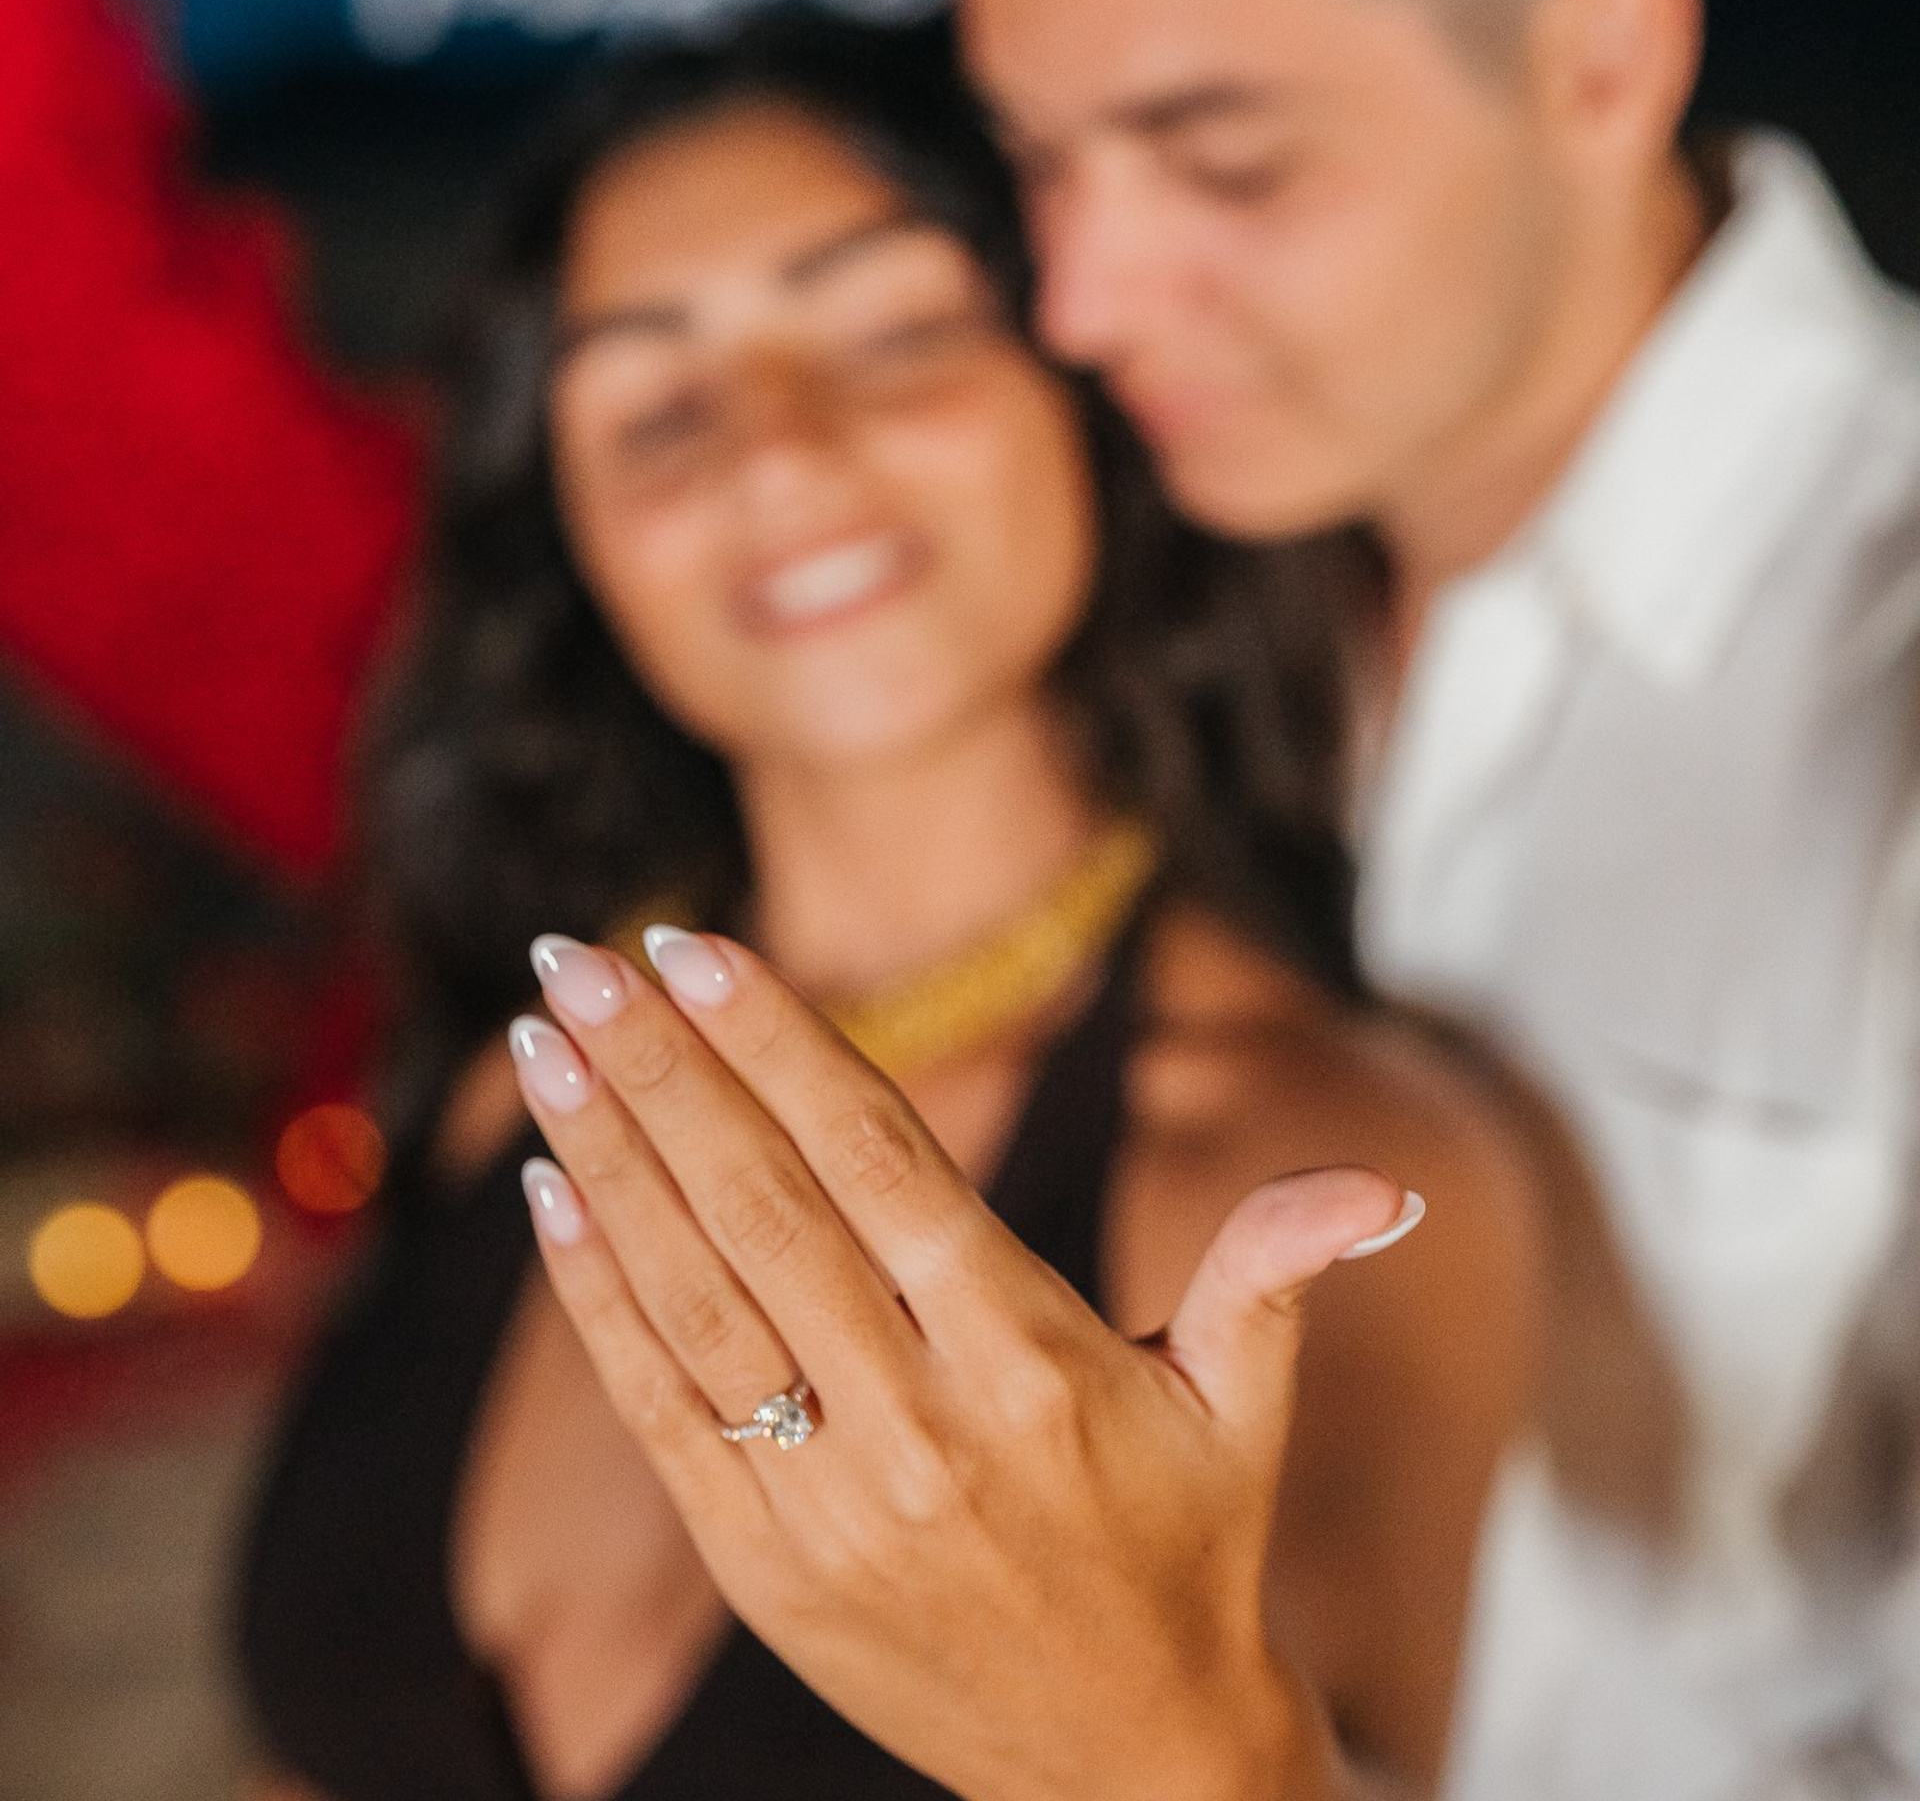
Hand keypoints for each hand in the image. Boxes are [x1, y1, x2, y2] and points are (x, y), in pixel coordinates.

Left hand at [509, 929, 1420, 1800]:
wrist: (1124, 1770)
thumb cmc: (1189, 1556)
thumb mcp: (1246, 1407)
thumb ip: (1278, 1269)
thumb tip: (1381, 1190)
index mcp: (1032, 1356)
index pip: (877, 1154)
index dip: (778, 1040)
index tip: (694, 945)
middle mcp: (918, 1419)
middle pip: (763, 1202)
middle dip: (660, 1066)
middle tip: (576, 956)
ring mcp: (827, 1500)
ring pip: (692, 1291)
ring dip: (605, 1155)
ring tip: (543, 1043)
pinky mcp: (761, 1568)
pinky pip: (660, 1406)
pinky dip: (598, 1295)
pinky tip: (551, 1194)